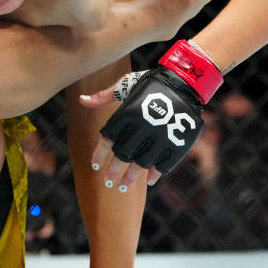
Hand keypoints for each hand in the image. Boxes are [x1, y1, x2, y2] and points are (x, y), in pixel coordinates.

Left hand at [83, 40, 222, 189]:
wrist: (185, 81)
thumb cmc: (151, 83)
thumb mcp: (125, 85)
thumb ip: (104, 97)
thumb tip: (81, 100)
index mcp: (127, 114)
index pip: (107, 140)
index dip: (99, 155)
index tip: (95, 167)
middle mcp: (142, 128)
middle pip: (123, 156)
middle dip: (113, 171)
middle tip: (108, 182)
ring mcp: (160, 138)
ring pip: (141, 164)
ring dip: (131, 177)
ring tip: (123, 186)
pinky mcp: (177, 143)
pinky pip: (163, 164)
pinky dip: (154, 173)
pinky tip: (148, 180)